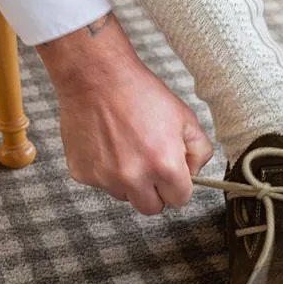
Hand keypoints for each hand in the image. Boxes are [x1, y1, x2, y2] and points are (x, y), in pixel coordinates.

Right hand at [38, 13, 212, 213]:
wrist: (97, 76)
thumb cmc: (141, 93)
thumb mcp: (185, 117)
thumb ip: (200, 151)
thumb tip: (194, 172)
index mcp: (164, 166)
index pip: (179, 200)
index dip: (179, 186)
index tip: (173, 175)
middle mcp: (133, 178)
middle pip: (151, 208)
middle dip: (155, 191)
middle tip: (151, 164)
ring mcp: (105, 178)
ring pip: (124, 196)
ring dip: (129, 181)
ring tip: (127, 148)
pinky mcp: (82, 173)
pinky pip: (101, 183)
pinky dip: (105, 170)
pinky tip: (107, 144)